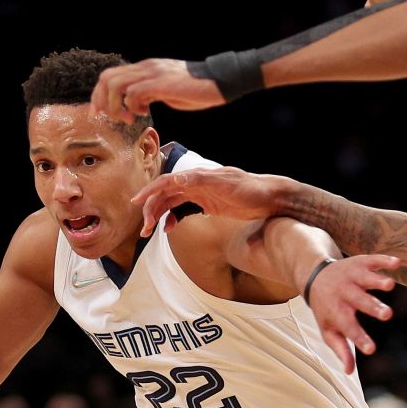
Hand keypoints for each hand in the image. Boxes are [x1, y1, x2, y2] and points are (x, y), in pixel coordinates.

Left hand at [90, 58, 225, 123]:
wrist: (218, 81)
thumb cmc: (196, 89)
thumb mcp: (166, 90)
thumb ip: (150, 93)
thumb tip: (137, 103)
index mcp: (145, 68)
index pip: (110, 76)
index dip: (100, 95)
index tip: (102, 113)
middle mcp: (145, 67)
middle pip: (107, 78)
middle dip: (102, 101)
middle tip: (112, 118)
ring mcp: (152, 73)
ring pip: (115, 85)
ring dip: (116, 106)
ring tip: (128, 118)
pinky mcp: (160, 83)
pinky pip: (133, 93)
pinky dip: (133, 106)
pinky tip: (145, 112)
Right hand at [132, 165, 290, 234]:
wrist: (270, 198)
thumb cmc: (251, 188)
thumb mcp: (226, 183)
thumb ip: (201, 180)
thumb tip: (177, 179)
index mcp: (197, 176)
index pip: (166, 182)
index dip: (149, 192)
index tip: (136, 203)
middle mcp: (196, 184)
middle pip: (165, 195)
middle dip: (151, 210)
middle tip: (144, 229)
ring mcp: (201, 194)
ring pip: (171, 203)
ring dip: (159, 215)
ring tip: (150, 231)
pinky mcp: (207, 204)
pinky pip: (183, 210)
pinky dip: (174, 218)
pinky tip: (169, 228)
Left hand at [306, 255, 399, 372]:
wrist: (314, 276)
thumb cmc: (326, 309)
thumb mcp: (328, 330)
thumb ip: (340, 349)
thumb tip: (349, 372)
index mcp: (337, 312)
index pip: (349, 328)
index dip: (360, 339)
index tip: (372, 350)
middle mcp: (344, 293)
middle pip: (359, 301)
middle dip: (373, 307)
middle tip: (387, 315)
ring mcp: (352, 276)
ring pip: (366, 278)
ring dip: (377, 281)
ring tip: (390, 285)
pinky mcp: (360, 263)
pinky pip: (373, 260)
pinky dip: (384, 261)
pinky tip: (398, 263)